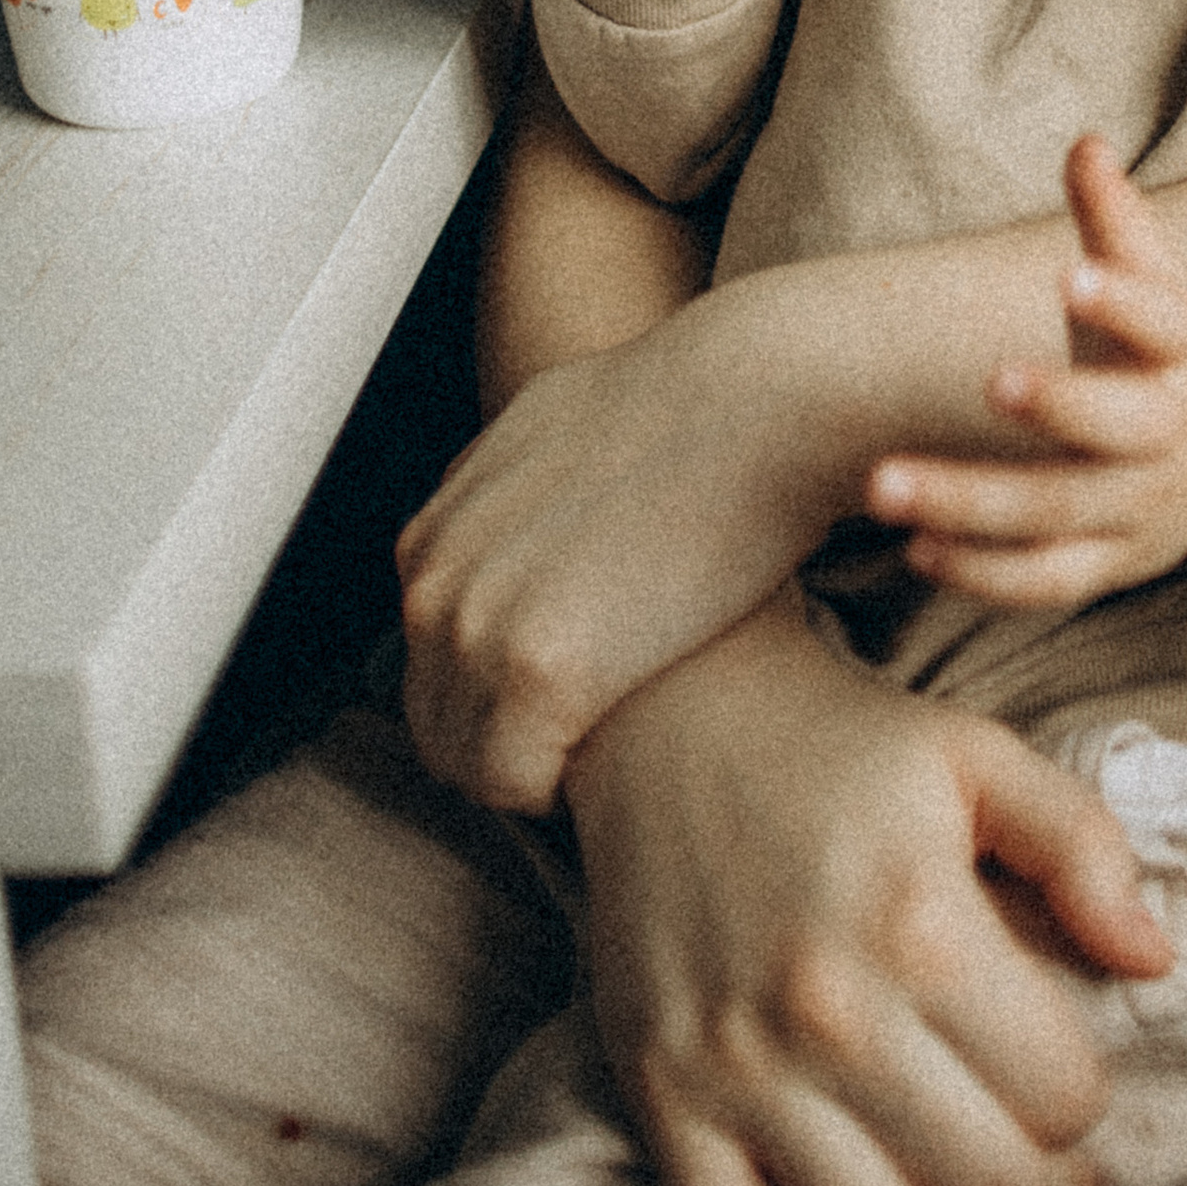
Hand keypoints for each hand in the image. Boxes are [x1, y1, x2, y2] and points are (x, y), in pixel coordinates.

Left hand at [399, 278, 860, 813]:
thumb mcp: (550, 434)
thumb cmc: (688, 416)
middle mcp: (432, 582)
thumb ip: (506, 496)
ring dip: (535, 765)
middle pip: (438, 725)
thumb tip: (513, 526)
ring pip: (469, 764)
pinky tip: (628, 740)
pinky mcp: (537, 669)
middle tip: (601, 729)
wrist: (755, 401)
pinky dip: (566, 783)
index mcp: (433, 538)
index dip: (502, 694)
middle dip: (509, 739)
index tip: (579, 691)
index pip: (431, 668)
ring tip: (617, 736)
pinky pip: (520, 783)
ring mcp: (476, 627)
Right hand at [565, 597, 1169, 1185]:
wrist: (666, 713)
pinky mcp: (664, 1100)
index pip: (1057, 1089)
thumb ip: (1083, 847)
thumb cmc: (841, 743)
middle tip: (1066, 1185)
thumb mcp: (980, 753)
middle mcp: (828, 1010)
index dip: (1090, 1105)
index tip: (1081, 1092)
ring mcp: (736, 1066)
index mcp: (919, 923)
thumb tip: (1154, 963)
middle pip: (983, 1180)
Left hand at [863, 136, 1186, 605]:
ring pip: (1060, 516)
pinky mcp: (1110, 563)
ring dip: (971, 506)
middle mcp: (1169, 434)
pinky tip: (915, 547)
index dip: (1121, 299)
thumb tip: (1087, 144)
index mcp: (1185, 351)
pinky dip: (983, 574)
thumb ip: (1116, 218)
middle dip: (1059, 407)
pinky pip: (1047, 580)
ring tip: (883, 485)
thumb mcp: (1159, 276)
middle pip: (1120, 429)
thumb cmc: (1168, 347)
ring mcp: (1140, 507)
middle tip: (987, 379)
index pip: (1164, 322)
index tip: (1069, 274)